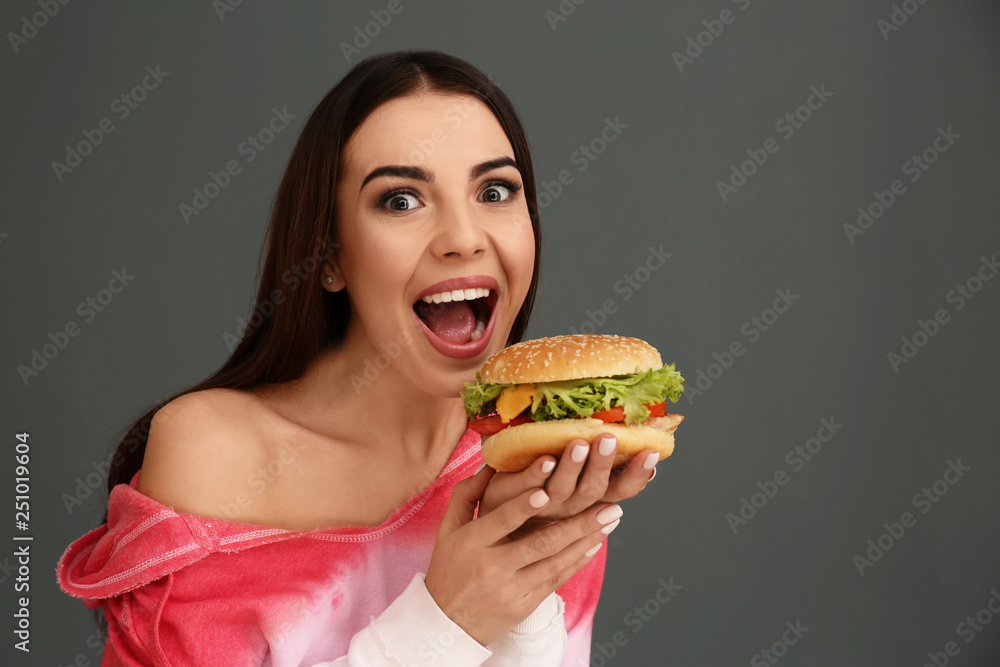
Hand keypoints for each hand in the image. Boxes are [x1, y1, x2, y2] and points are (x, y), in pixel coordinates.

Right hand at [425, 464, 621, 646]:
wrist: (447, 623)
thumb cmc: (449, 567)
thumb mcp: (448, 528)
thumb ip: (467, 494)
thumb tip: (490, 463)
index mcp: (470, 542)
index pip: (503, 519)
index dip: (526, 503)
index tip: (549, 485)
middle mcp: (492, 566)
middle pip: (540, 542)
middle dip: (577, 522)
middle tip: (607, 504)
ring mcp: (510, 587)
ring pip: (554, 561)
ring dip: (587, 538)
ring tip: (611, 518)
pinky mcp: (524, 604)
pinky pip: (556, 579)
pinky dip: (577, 561)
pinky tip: (595, 543)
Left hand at [479, 433, 657, 532]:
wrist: (491, 533)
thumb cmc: (542, 499)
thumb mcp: (577, 486)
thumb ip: (604, 472)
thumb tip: (644, 450)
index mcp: (588, 503)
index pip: (619, 491)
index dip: (636, 475)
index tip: (651, 453)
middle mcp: (568, 508)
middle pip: (591, 489)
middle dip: (602, 464)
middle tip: (609, 439)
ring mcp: (540, 505)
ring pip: (561, 490)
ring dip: (571, 467)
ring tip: (579, 444)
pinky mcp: (511, 499)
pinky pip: (525, 486)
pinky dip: (536, 473)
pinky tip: (545, 458)